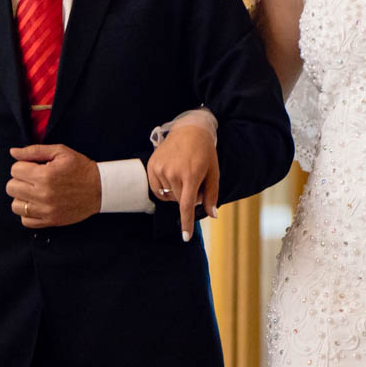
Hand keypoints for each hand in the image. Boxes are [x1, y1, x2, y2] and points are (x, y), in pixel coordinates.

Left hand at [7, 144, 101, 228]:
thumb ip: (34, 151)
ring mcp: (46, 210)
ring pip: (16, 205)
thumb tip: (13, 152)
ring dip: (23, 197)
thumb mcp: (61, 152)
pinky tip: (38, 204)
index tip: (34, 167)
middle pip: (11, 187)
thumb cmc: (81, 168)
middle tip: (34, 179)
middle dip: (21, 180)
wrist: (100, 188)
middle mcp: (43, 194)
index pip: (15, 170)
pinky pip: (25, 220)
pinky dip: (28, 212)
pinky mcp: (50, 221)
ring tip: (35, 192)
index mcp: (45, 175)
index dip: (24, 166)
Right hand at [146, 123, 219, 241]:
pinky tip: (172, 173)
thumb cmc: (205, 152)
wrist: (189, 130)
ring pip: (167, 195)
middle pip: (179, 200)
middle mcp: (173, 173)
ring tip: (183, 172)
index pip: (186, 205)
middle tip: (194, 179)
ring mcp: (160, 169)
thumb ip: (212, 195)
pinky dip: (165, 187)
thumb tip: (212, 214)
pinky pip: (157, 188)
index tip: (185, 236)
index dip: (186, 222)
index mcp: (191, 175)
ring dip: (176, 191)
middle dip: (187, 196)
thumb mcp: (213, 173)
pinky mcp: (152, 166)